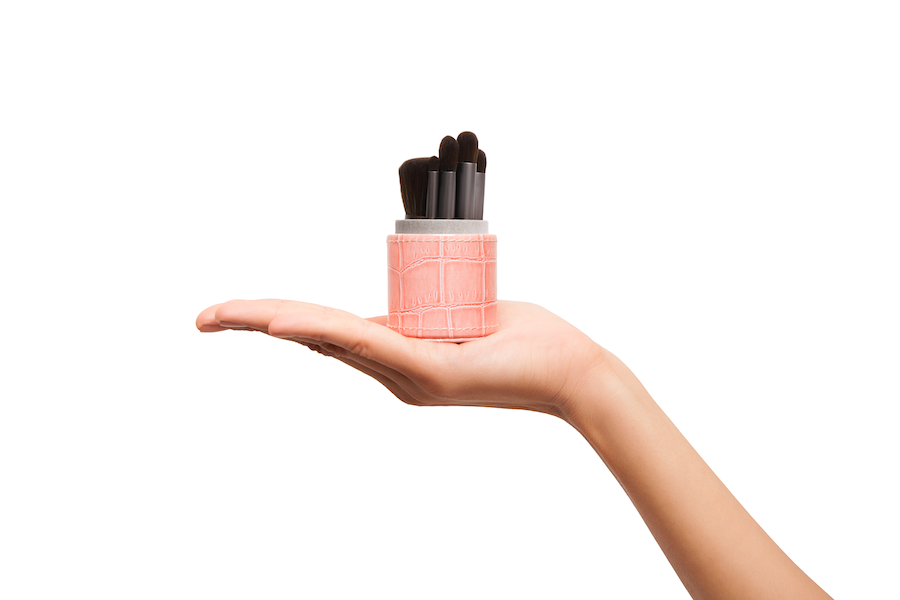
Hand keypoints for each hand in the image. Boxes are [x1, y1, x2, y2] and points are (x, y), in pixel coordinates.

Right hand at [196, 300, 606, 420]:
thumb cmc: (524, 339)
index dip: (279, 318)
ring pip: (333, 337)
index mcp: (397, 356)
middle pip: (316, 335)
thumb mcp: (458, 316)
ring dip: (280, 321)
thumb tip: (386, 311)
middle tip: (202, 316)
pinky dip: (326, 332)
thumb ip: (420, 316)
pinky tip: (289, 324)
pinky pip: (370, 345)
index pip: (326, 330)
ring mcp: (408, 375)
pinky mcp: (430, 371)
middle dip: (257, 321)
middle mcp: (394, 372)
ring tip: (227, 315)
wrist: (573, 370)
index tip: (235, 312)